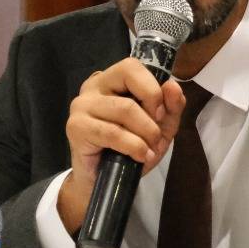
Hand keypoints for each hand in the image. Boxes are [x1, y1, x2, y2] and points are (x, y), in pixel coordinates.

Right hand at [57, 57, 185, 233]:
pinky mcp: (76, 127)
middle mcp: (93, 87)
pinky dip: (133, 146)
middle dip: (151, 109)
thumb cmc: (131, 149)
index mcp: (111, 80)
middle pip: (128, 78)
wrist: (106, 181)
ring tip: (148, 149)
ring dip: (146, 133)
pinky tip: (139, 157)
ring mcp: (81, 106)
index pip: (132, 66)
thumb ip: (171, 106)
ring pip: (125, 108)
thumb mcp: (161, 127)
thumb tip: (172, 85)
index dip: (152, 88)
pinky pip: (113, 132)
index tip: (161, 114)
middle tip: (155, 134)